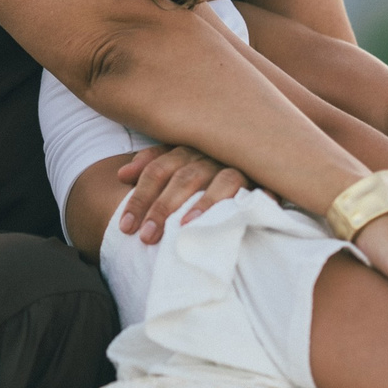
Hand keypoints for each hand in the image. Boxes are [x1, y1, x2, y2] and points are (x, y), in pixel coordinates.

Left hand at [116, 145, 251, 243]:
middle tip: (146, 237)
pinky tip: (236, 216)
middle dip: (162, 207)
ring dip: (203, 203)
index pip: (157, 169)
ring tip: (184, 227)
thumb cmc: (208, 167)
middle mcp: (213, 154)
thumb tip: (121, 175)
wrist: (262, 151)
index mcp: (188, 150)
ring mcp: (241, 164)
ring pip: (221, 179)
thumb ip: (152, 166)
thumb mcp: (179, 162)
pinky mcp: (266, 178)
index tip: (125, 227)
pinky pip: (261, 188)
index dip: (139, 198)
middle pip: (183, 176)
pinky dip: (251, 199)